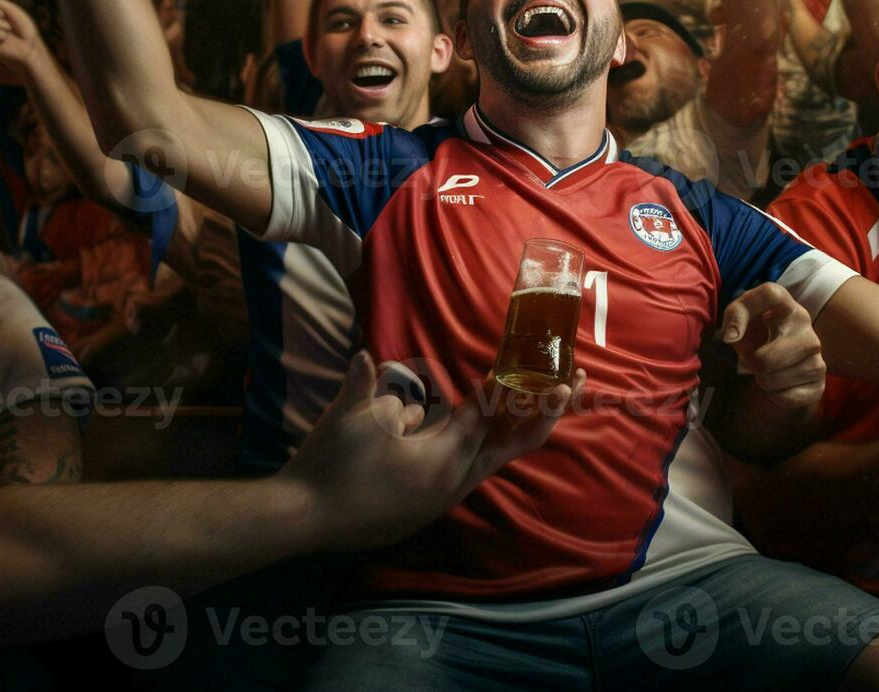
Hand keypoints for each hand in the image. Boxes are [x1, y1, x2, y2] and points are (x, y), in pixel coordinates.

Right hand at [283, 351, 582, 549]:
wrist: (303, 519)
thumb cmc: (330, 465)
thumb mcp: (351, 416)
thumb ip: (368, 385)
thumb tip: (371, 359)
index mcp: (441, 457)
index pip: (487, 414)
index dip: (511, 384)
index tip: (533, 361)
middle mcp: (452, 481)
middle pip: (512, 443)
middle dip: (544, 412)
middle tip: (575, 385)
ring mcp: (441, 499)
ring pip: (489, 460)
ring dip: (513, 431)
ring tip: (538, 405)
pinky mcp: (425, 508)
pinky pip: (463, 472)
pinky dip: (477, 450)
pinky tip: (466, 435)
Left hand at [722, 283, 824, 409]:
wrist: (784, 358)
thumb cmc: (758, 332)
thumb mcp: (742, 318)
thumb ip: (734, 316)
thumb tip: (731, 337)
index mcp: (786, 305)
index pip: (769, 294)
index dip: (741, 313)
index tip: (735, 331)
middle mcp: (806, 326)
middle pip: (763, 360)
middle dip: (751, 364)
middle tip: (755, 358)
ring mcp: (816, 356)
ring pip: (770, 380)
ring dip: (763, 380)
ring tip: (771, 368)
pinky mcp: (819, 384)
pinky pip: (783, 398)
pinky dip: (775, 394)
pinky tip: (782, 381)